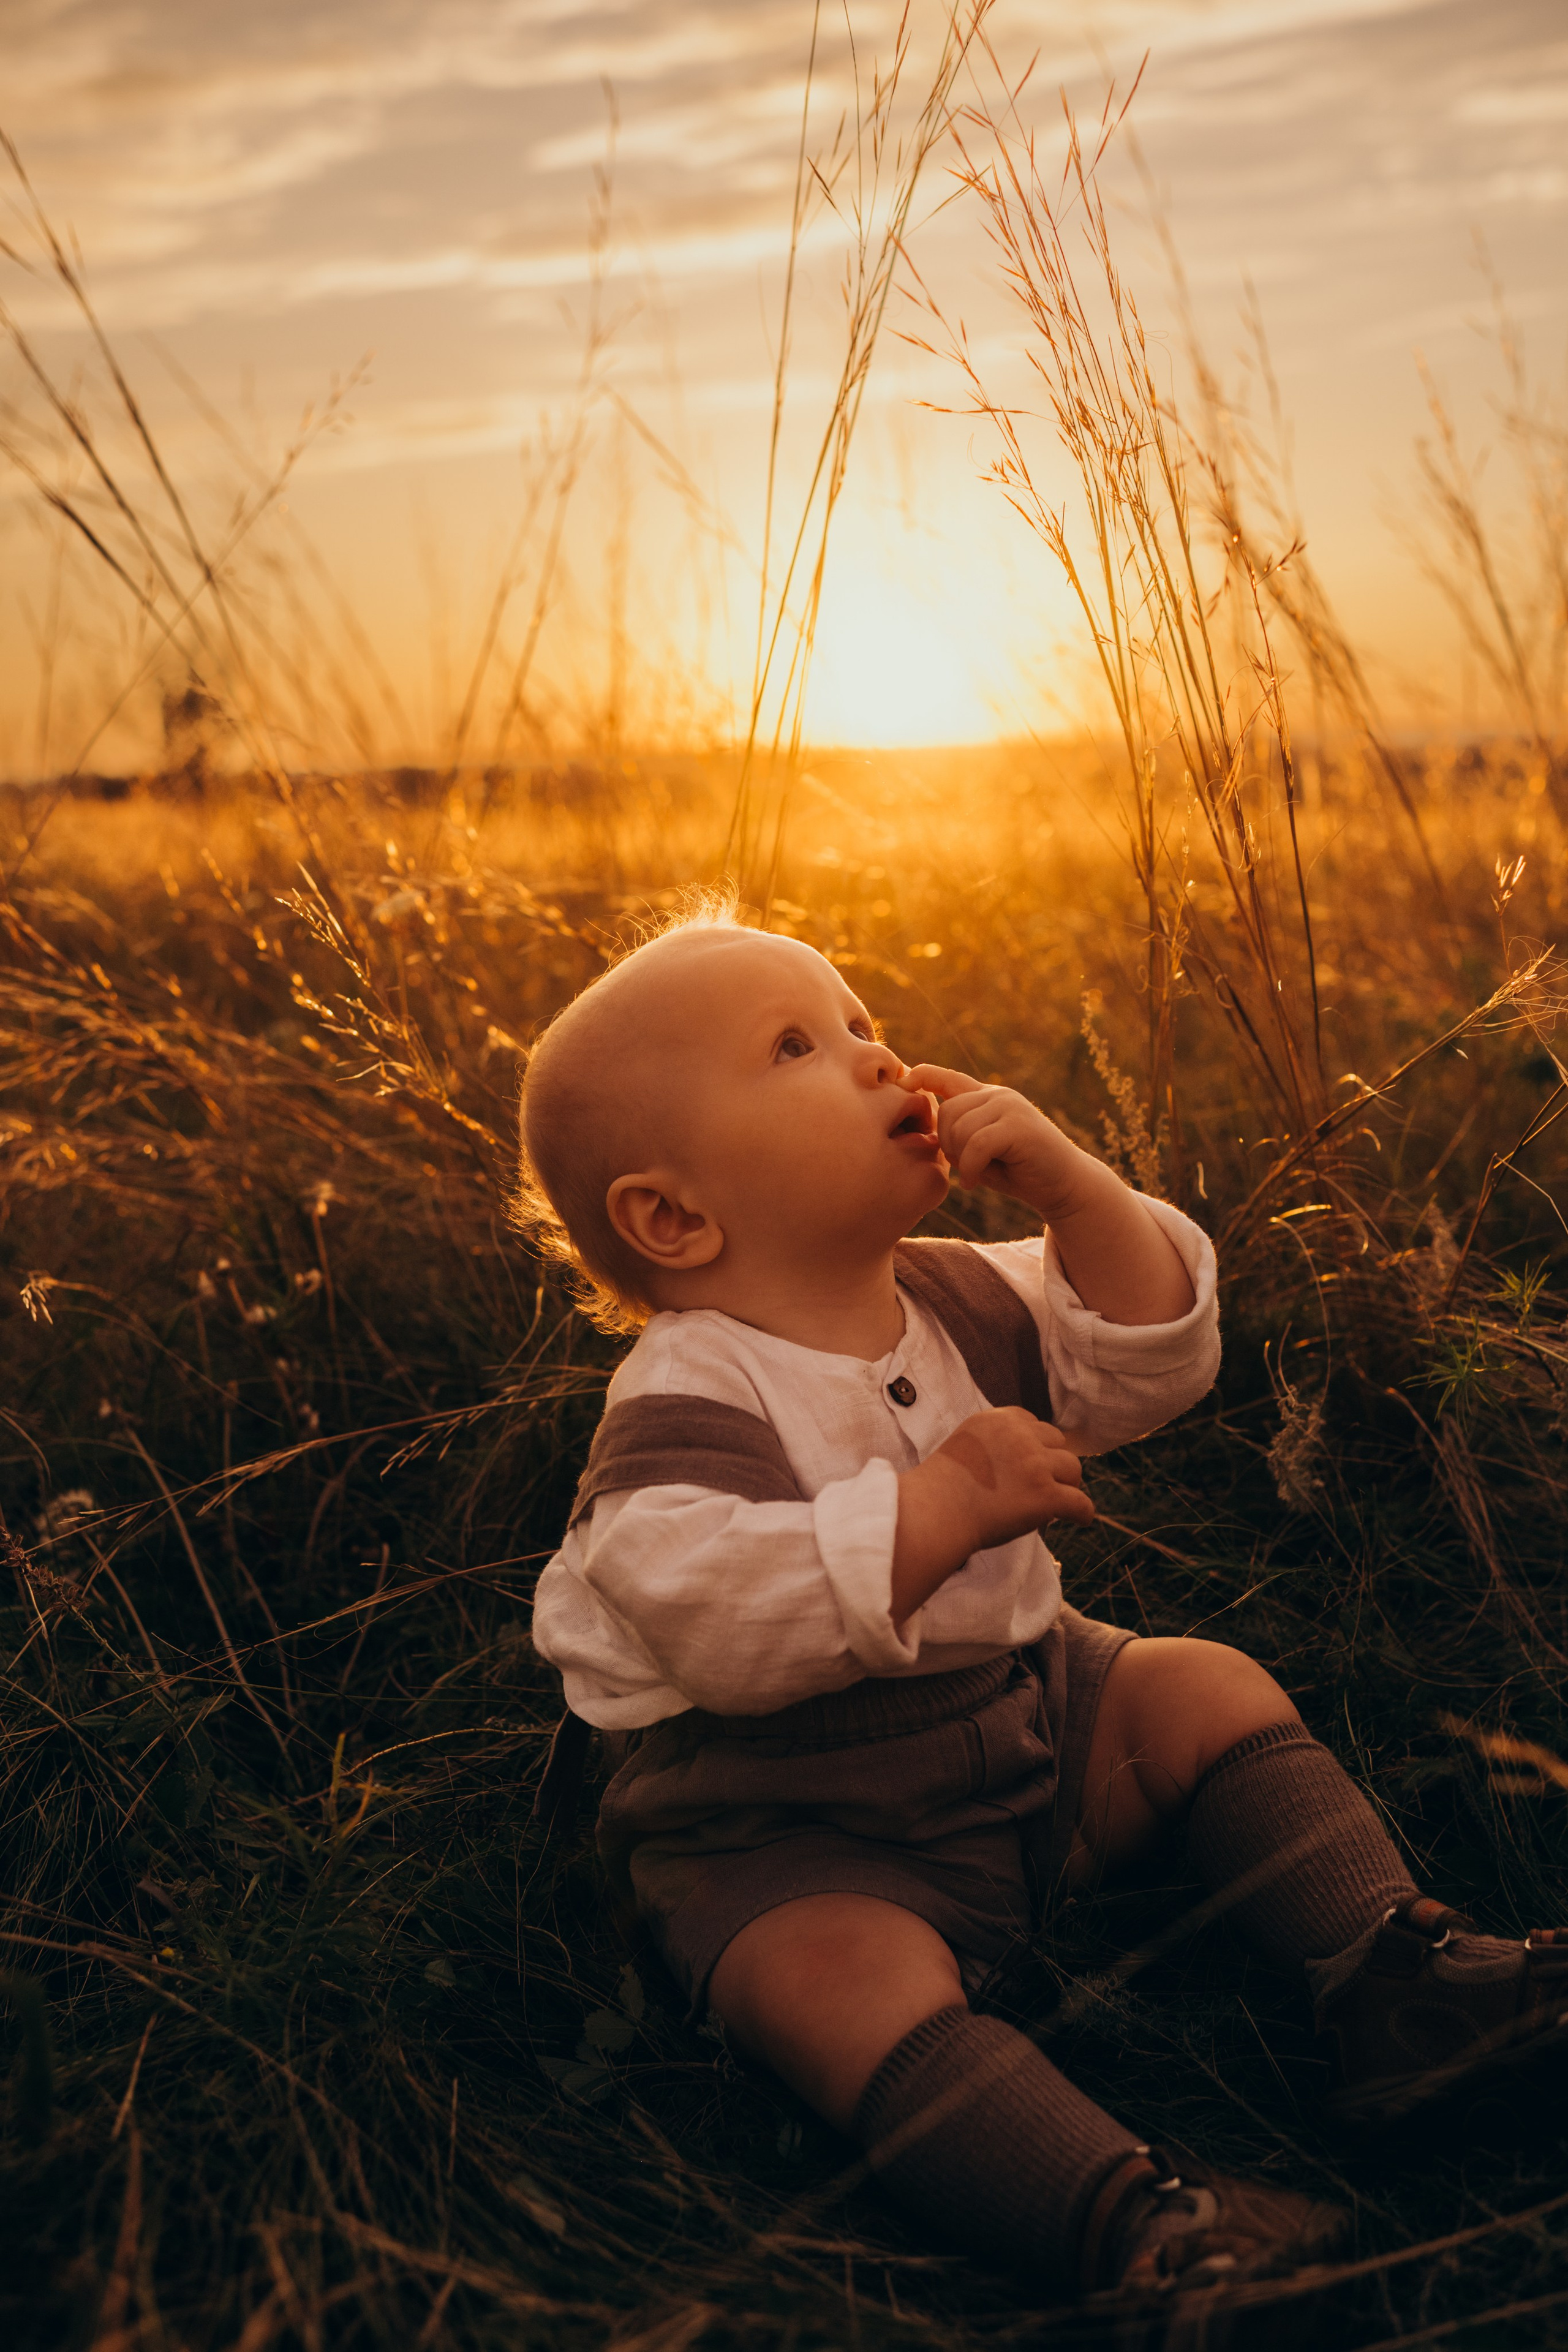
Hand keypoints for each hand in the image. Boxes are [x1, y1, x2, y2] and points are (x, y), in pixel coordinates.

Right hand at [892, 1407, 1092, 1622]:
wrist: (934, 1513)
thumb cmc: (940, 1490)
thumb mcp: (965, 1446)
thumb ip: (993, 1444)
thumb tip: (1021, 1463)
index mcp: (997, 1420)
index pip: (1033, 1423)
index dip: (1036, 1445)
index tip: (1031, 1463)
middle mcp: (1020, 1435)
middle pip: (1056, 1442)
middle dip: (1052, 1462)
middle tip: (1044, 1485)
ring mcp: (1035, 1464)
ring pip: (1073, 1468)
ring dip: (1067, 1484)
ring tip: (1060, 1502)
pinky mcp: (1045, 1495)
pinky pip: (1080, 1503)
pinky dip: (1083, 1513)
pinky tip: (1080, 1520)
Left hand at [899, 1062, 1084, 1214]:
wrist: (1063, 1186)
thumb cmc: (1018, 1171)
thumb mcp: (981, 1149)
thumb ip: (959, 1134)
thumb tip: (925, 1128)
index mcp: (987, 1098)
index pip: (947, 1077)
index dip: (922, 1075)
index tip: (903, 1080)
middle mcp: (998, 1095)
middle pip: (947, 1112)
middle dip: (947, 1144)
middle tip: (964, 1167)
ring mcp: (1010, 1107)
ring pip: (960, 1129)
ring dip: (961, 1159)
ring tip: (975, 1173)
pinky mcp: (1019, 1126)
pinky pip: (977, 1145)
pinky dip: (972, 1169)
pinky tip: (976, 1183)